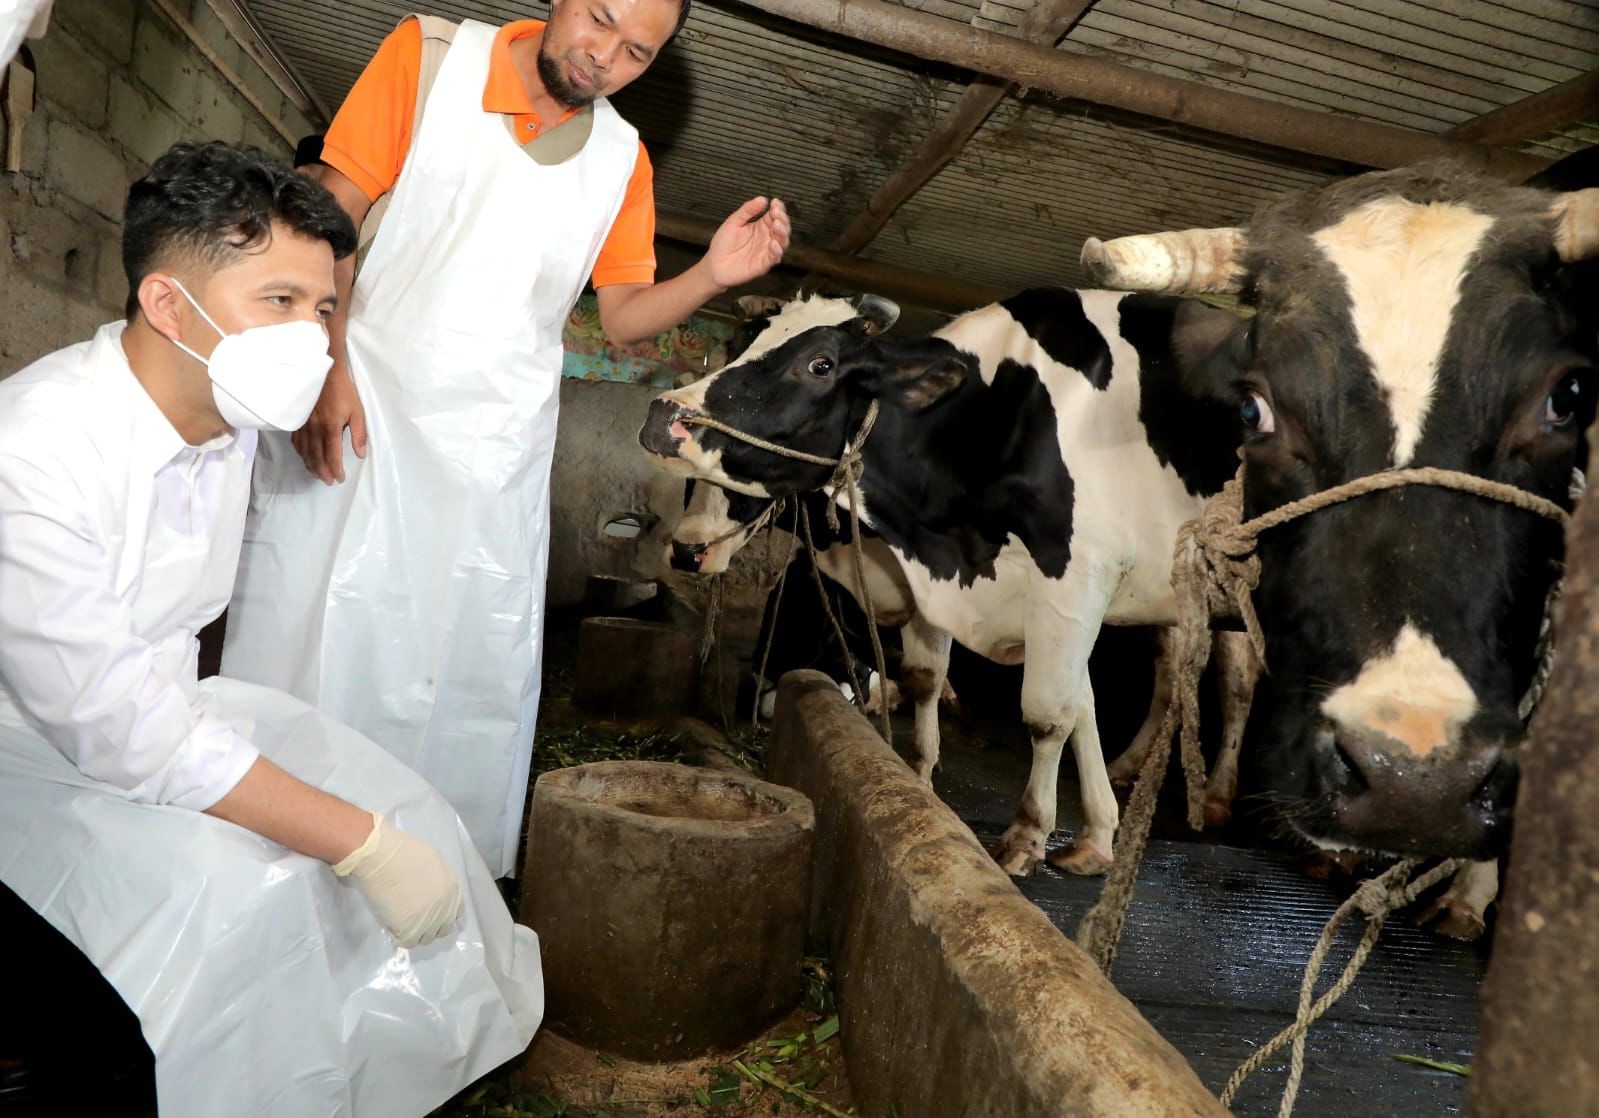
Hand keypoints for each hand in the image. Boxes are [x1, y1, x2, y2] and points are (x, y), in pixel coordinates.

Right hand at [291, 363, 366, 484]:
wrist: (322, 371)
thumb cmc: (343, 390)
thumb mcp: (357, 411)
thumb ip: (359, 434)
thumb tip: (360, 454)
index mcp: (330, 428)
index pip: (332, 456)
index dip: (336, 470)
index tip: (340, 479)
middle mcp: (314, 430)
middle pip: (316, 457)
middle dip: (322, 472)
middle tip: (328, 482)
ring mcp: (303, 425)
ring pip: (304, 451)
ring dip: (311, 465)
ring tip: (317, 474)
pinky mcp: (297, 419)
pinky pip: (296, 441)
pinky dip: (300, 453)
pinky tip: (304, 457)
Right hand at [332, 812, 463, 947]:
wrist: (381, 855)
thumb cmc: (403, 852)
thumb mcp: (433, 862)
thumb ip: (439, 881)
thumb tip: (433, 894)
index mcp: (452, 888)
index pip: (454, 913)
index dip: (442, 917)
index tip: (431, 916)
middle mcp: (445, 906)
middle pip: (442, 929)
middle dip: (429, 928)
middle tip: (413, 921)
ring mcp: (428, 918)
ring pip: (424, 938)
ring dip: (414, 933)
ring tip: (400, 920)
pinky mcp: (409, 928)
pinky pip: (407, 942)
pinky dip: (398, 936)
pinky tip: (392, 924)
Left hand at [704, 197, 790, 288]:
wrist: (714, 264)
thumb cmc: (723, 243)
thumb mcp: (733, 222)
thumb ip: (747, 210)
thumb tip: (762, 199)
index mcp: (761, 226)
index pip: (775, 215)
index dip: (778, 208)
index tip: (775, 202)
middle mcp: (766, 238)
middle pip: (782, 228)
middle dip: (783, 219)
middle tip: (776, 213)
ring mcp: (766, 251)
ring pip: (782, 242)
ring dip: (783, 233)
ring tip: (777, 225)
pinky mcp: (763, 265)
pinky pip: (774, 258)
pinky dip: (777, 251)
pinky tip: (773, 243)